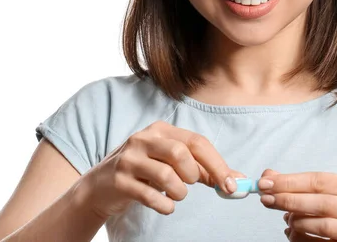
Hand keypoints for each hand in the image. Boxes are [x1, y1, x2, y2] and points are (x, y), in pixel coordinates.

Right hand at [76, 121, 242, 217]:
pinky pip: (150, 195)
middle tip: (190, 185)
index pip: (197, 142)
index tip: (230, 184)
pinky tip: (164, 206)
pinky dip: (164, 205)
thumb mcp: (172, 164)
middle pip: (180, 153)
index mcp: (162, 130)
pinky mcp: (119, 180)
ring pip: (166, 175)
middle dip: (193, 175)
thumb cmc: (145, 172)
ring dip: (179, 192)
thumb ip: (203, 170)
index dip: (217, 164)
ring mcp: (129, 158)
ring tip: (175, 195)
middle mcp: (144, 139)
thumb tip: (236, 181)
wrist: (100, 187)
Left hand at [257, 170, 336, 240]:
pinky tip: (293, 233)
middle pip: (319, 202)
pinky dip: (303, 238)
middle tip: (266, 199)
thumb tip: (269, 176)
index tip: (265, 183)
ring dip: (297, 222)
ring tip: (286, 219)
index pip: (318, 180)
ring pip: (322, 225)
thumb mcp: (335, 192)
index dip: (289, 181)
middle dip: (288, 199)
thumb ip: (303, 184)